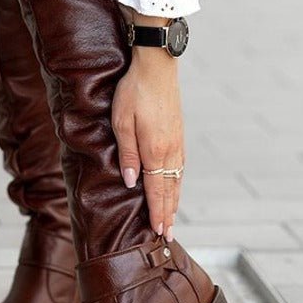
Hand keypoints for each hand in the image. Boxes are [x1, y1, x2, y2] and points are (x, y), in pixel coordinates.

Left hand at [112, 21, 183, 240]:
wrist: (157, 66)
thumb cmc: (134, 92)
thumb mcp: (121, 122)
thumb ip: (127, 154)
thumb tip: (130, 182)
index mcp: (155, 150)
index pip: (156, 190)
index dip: (157, 212)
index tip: (158, 232)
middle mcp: (170, 150)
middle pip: (170, 189)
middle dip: (168, 214)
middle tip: (169, 236)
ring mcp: (177, 142)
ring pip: (177, 179)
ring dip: (174, 201)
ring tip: (172, 218)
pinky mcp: (179, 133)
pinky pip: (180, 167)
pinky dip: (178, 183)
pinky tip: (175, 187)